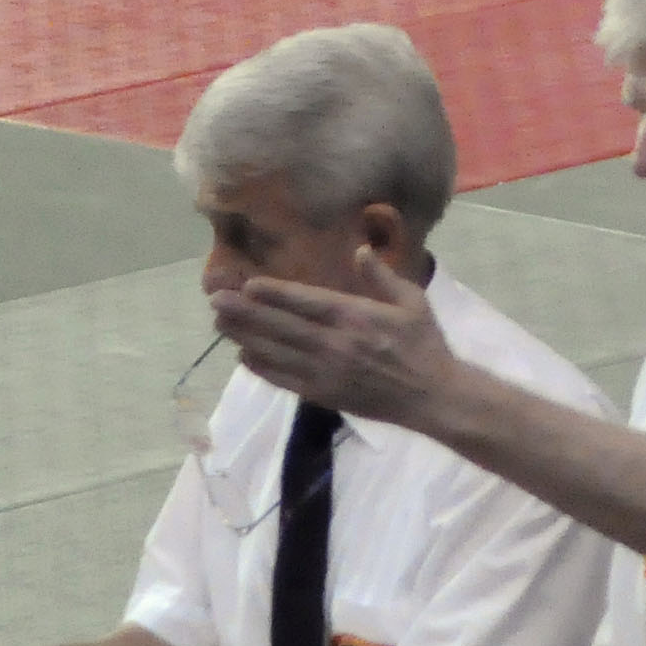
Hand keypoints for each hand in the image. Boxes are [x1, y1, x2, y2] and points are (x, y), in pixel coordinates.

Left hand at [212, 250, 457, 426]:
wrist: (430, 395)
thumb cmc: (424, 343)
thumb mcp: (414, 301)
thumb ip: (383, 277)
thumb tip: (360, 250)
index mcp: (358, 316)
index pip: (308, 302)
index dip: (276, 294)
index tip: (249, 284)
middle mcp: (336, 343)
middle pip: (282, 326)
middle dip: (246, 312)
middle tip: (216, 300)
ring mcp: (325, 371)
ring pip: (276, 352)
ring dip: (246, 337)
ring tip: (220, 323)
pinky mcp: (321, 393)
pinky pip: (283, 378)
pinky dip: (261, 367)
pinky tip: (243, 356)